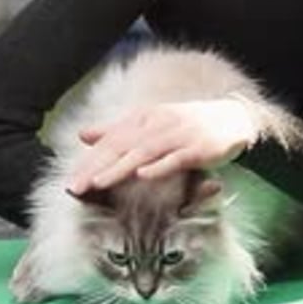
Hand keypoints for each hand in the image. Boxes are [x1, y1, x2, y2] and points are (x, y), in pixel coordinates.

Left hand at [68, 98, 258, 194]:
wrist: (231, 118)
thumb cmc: (187, 124)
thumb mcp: (150, 122)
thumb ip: (118, 130)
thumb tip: (83, 134)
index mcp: (145, 116)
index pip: (112, 139)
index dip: (90, 160)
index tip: (71, 180)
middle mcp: (158, 123)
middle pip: (123, 146)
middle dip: (97, 167)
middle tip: (76, 187)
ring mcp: (178, 134)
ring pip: (144, 152)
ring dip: (120, 167)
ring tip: (99, 182)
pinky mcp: (197, 147)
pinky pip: (175, 159)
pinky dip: (159, 166)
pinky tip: (143, 175)